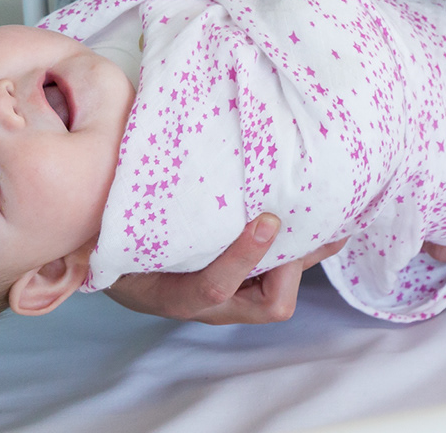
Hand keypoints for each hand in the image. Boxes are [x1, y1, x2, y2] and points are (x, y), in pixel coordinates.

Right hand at [104, 213, 346, 324]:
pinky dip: (307, 245)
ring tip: (337, 214)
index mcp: (173, 294)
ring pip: (287, 288)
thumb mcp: (108, 234)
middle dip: (293, 264)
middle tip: (311, 218)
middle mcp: (213, 303)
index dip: (242, 259)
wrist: (112, 261)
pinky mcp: (250, 279)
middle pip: (271, 303)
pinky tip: (328, 212)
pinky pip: (287, 270)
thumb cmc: (111, 241)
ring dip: (308, 255)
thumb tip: (114, 141)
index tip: (264, 220)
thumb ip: (123, 206)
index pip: (213, 288)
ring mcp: (236, 293)